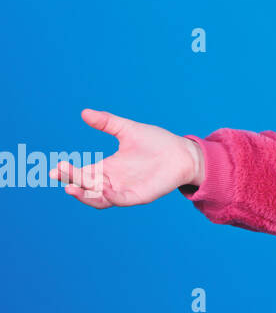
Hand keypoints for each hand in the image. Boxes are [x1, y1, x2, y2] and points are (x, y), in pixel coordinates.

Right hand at [49, 109, 202, 208]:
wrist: (183, 153)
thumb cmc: (157, 142)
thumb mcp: (128, 130)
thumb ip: (107, 123)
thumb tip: (84, 112)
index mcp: (107, 168)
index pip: (82, 173)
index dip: (69, 172)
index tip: (56, 167)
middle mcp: (112, 181)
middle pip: (86, 185)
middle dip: (72, 180)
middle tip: (59, 172)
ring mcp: (124, 190)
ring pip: (98, 198)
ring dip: (84, 194)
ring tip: (71, 187)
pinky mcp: (138, 196)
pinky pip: (120, 200)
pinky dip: (110, 197)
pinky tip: (103, 189)